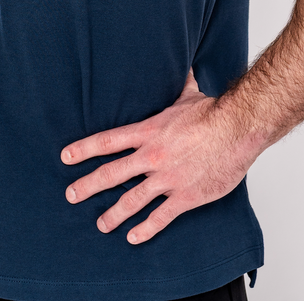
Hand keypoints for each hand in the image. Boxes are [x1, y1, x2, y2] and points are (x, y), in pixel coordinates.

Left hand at [61, 69, 254, 244]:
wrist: (237, 129)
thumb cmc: (213, 112)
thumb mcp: (188, 95)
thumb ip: (180, 86)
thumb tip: (183, 65)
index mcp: (148, 132)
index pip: (108, 141)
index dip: (84, 149)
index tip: (66, 157)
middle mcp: (152, 157)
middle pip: (112, 174)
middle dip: (88, 185)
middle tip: (71, 195)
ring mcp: (167, 179)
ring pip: (132, 200)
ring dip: (113, 214)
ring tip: (101, 224)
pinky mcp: (185, 197)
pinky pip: (160, 217)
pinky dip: (145, 229)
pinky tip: (133, 237)